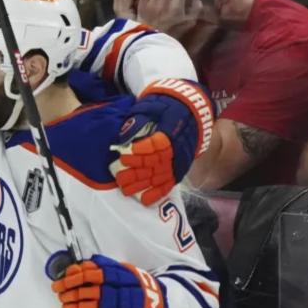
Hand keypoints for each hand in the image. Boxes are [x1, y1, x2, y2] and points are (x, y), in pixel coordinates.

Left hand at [50, 254, 167, 307]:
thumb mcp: (126, 272)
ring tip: (64, 306)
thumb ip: (104, 267)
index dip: (73, 277)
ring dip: (72, 307)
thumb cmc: (137, 289)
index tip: (60, 281)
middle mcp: (122, 292)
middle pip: (89, 291)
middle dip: (70, 293)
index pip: (93, 274)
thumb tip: (81, 264)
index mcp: (123, 276)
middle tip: (59, 294)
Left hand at [111, 79, 213, 205]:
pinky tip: (145, 200)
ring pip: (160, 175)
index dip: (142, 150)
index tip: (127, 153)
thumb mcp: (150, 107)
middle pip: (156, 163)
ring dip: (142, 184)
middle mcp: (177, 148)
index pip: (158, 144)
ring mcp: (178, 160)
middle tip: (120, 177)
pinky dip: (158, 192)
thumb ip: (137, 120)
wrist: (187, 109)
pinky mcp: (178, 168)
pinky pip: (169, 182)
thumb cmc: (164, 108)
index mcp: (171, 130)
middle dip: (137, 172)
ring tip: (125, 189)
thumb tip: (124, 137)